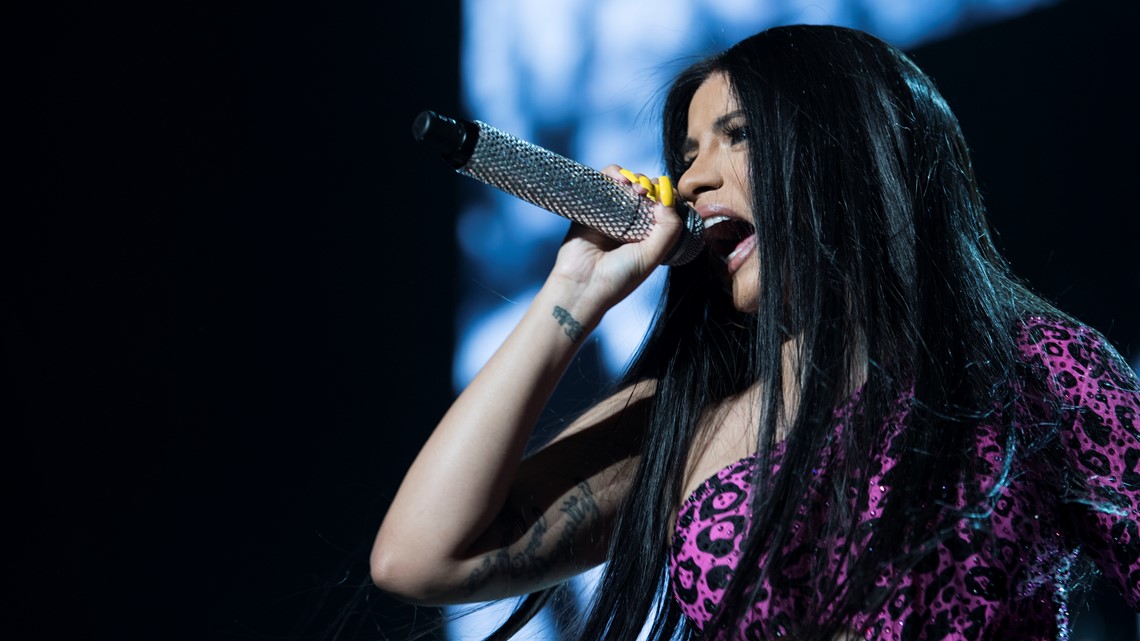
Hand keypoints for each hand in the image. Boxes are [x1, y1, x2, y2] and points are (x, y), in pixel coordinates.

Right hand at [544, 165, 683, 318]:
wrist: (582, 285)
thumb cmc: (618, 278)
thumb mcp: (652, 256)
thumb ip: (669, 229)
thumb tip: (669, 198)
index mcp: (648, 236)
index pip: (664, 207)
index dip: (668, 197)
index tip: (667, 197)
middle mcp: (631, 223)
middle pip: (647, 191)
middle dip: (652, 185)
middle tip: (647, 192)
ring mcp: (611, 214)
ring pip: (627, 183)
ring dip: (635, 178)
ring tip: (635, 187)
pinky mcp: (591, 206)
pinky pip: (604, 181)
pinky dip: (614, 173)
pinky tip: (621, 180)